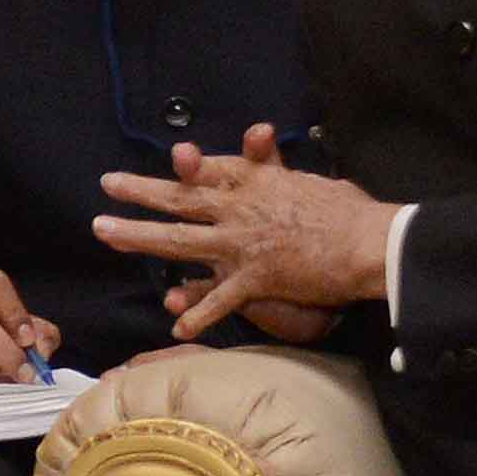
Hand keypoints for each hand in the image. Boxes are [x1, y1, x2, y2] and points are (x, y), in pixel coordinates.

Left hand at [90, 125, 398, 341]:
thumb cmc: (349, 211)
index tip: (164, 157)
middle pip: (179, 198)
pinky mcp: (254, 278)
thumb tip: (265, 148)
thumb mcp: (309, 180)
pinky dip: (197, 314)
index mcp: (256, 181)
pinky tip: (175, 327)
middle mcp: (239, 208)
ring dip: (139, 236)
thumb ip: (277, 169)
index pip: (210, 170)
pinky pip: (219, 299)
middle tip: (108, 185)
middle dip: (139, 192)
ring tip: (106, 232)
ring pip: (179, 240)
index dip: (184, 165)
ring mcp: (242, 244)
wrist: (370, 244)